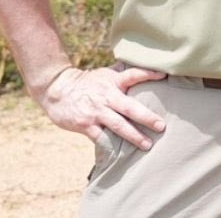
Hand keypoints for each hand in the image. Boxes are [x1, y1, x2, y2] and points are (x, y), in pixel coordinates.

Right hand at [37, 64, 166, 149]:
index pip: (133, 75)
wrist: (57, 89)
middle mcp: (107, 96)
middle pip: (130, 107)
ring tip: (147, 145)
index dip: (148, 73)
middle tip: (161, 126)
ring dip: (134, 136)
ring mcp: (96, 111)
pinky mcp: (85, 124)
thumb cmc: (86, 83)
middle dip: (147, 117)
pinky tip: (122, 155)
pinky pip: (101, 137)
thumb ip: (121, 73)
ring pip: (118, 126)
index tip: (164, 74)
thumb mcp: (104, 74)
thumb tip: (141, 65)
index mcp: (113, 81)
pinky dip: (111, 146)